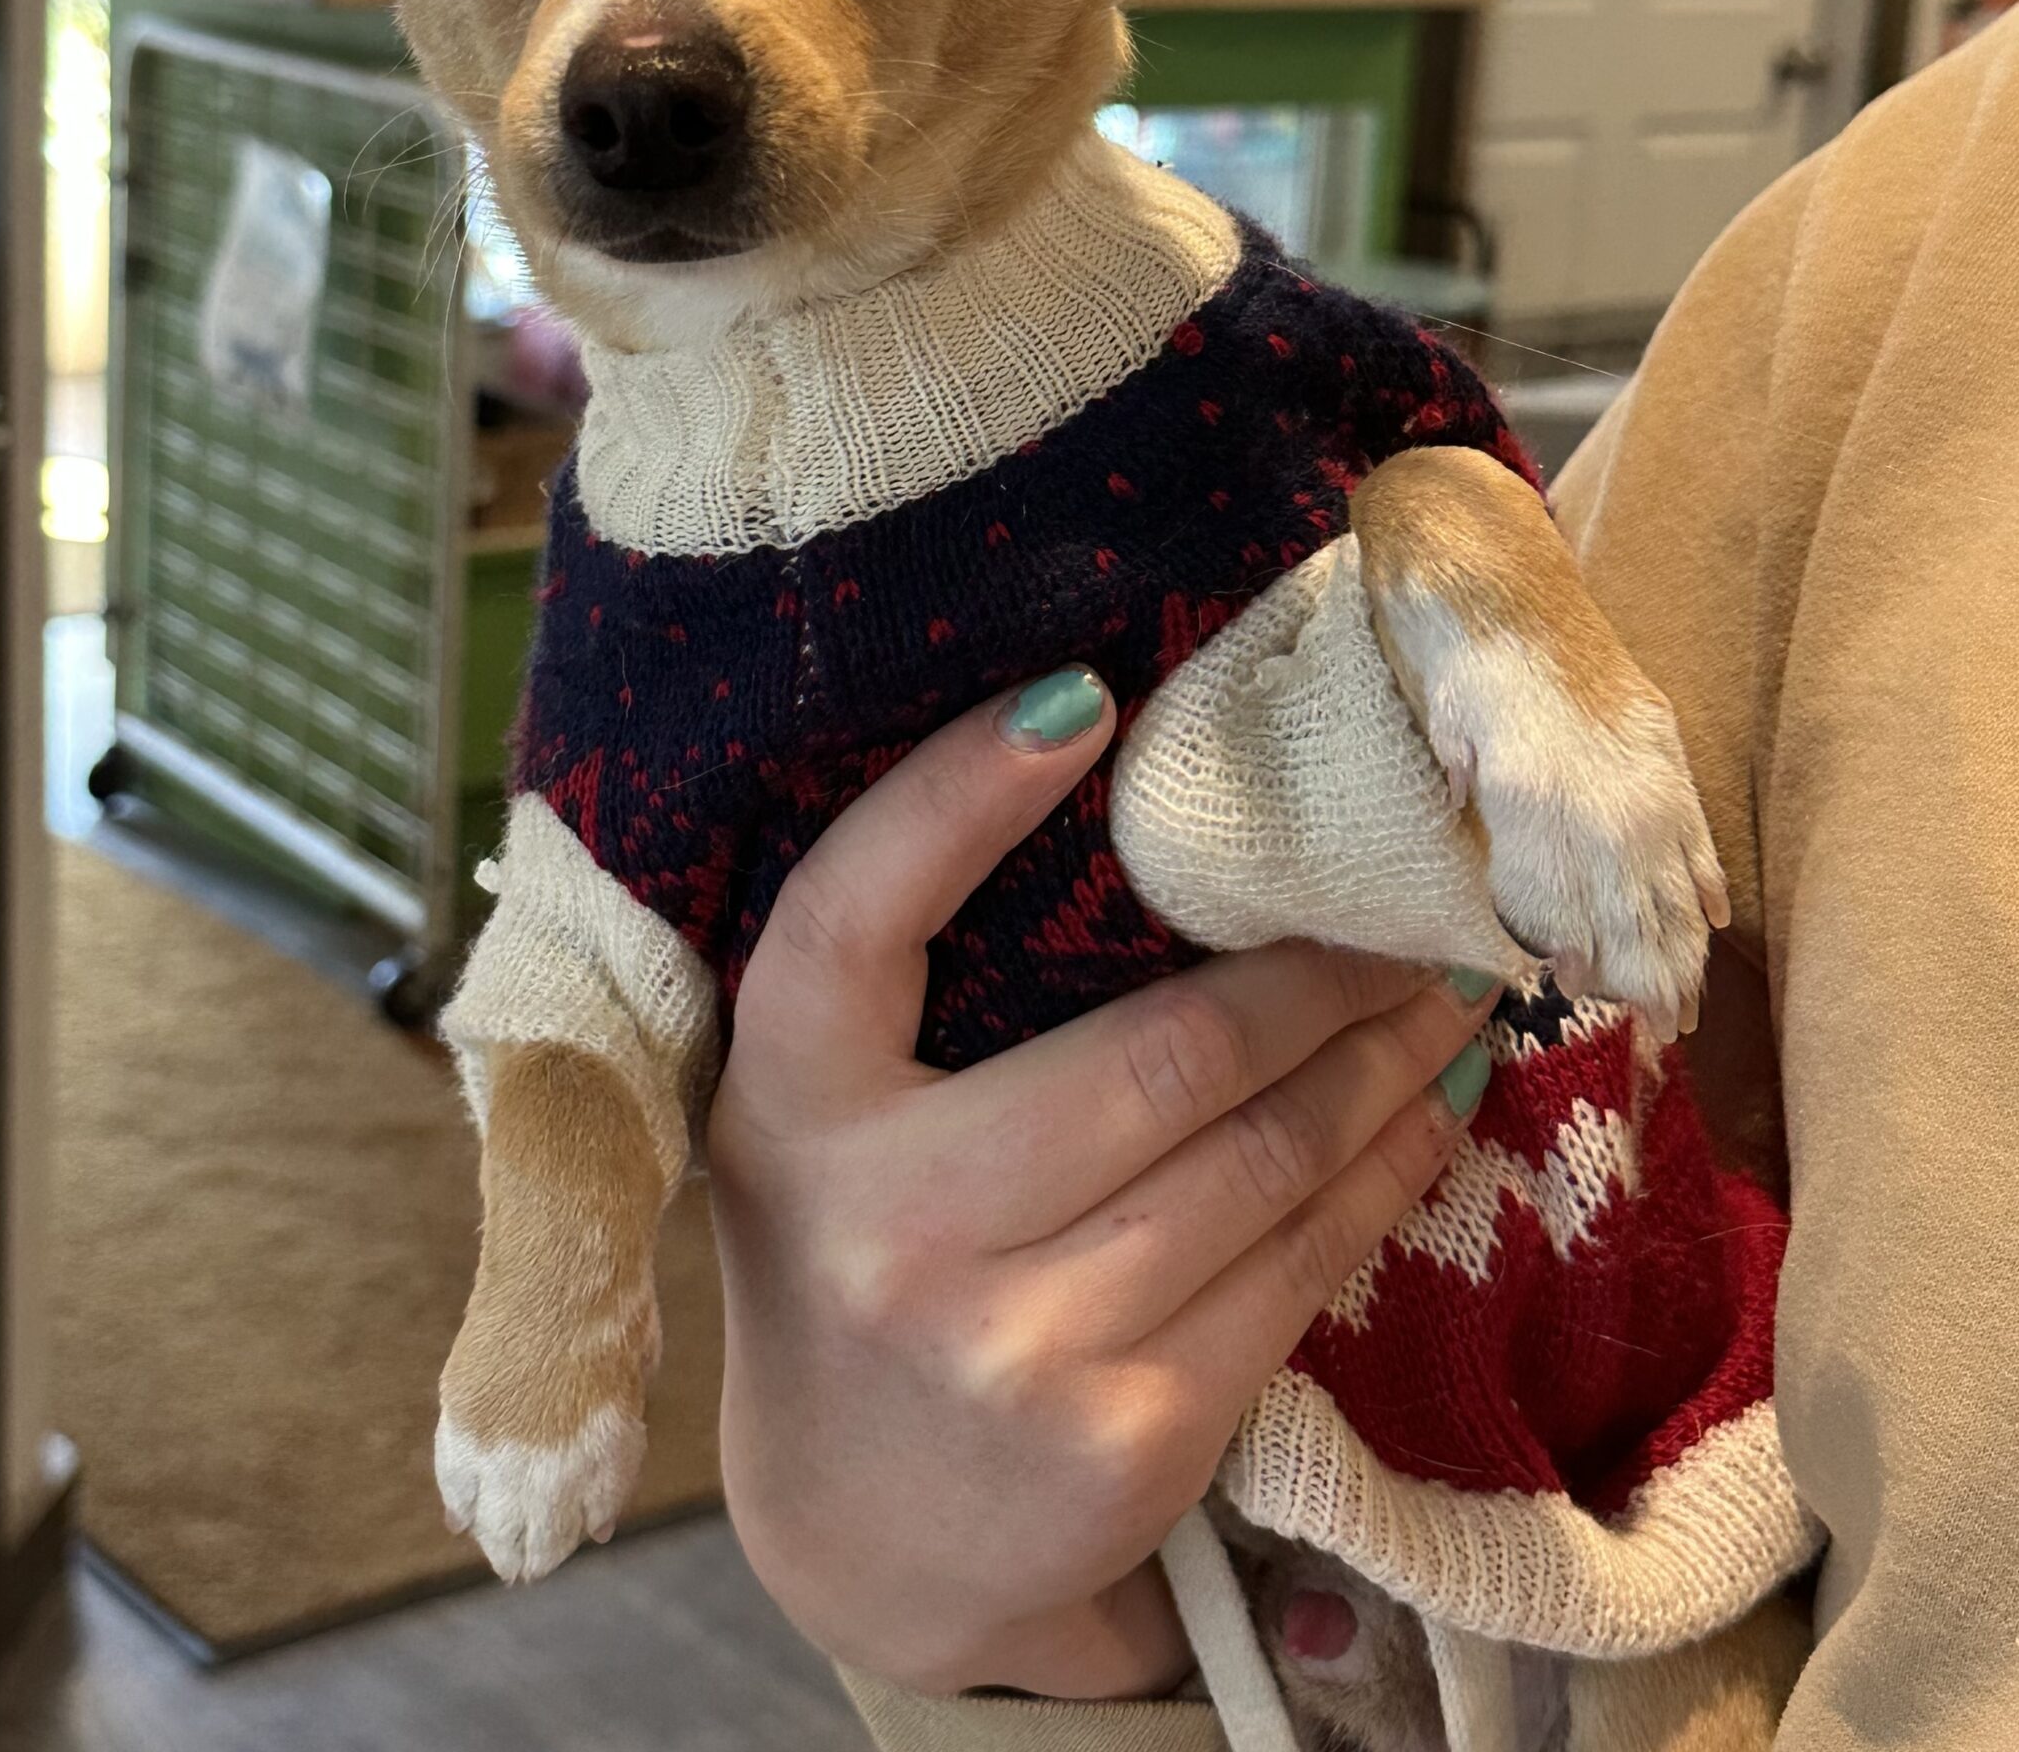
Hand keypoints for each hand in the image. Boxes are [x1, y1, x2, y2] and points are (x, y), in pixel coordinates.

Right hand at [708, 667, 1498, 1703]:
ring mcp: (1010, 1340)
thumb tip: (1119, 787)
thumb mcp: (836, 1115)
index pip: (852, 913)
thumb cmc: (865, 1257)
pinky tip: (1427, 1114)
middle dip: (1316, 966)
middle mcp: (886, 1219)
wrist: (868, 1538)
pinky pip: (1296, 1268)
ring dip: (1384, 1059)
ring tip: (1449, 992)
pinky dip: (1383, 1174)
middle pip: (1155, 1051)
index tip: (1087, 695)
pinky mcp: (1125, 1433)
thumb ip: (914, 987)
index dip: (958, 793)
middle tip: (1407, 898)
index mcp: (786, 1100)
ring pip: (1257, 1157)